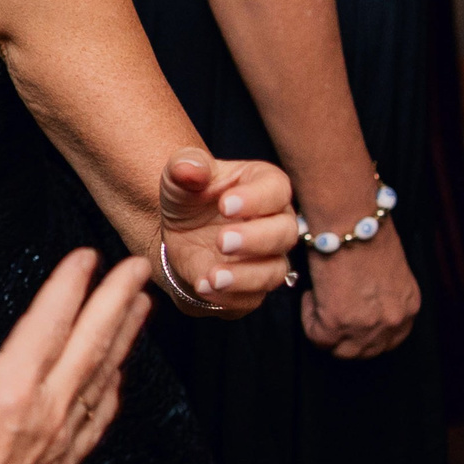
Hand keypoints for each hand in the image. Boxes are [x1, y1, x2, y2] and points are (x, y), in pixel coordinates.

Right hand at [0, 250, 149, 463]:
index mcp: (10, 390)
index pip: (50, 321)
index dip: (70, 284)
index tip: (87, 256)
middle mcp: (46, 411)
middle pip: (92, 343)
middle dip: (117, 300)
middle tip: (137, 267)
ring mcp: (62, 440)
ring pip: (103, 376)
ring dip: (124, 336)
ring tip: (141, 305)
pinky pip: (99, 417)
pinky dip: (112, 386)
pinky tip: (118, 373)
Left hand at [155, 149, 297, 315]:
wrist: (179, 236)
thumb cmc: (189, 198)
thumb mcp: (179, 177)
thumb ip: (185, 166)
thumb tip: (191, 168)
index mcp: (264, 186)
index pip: (276, 190)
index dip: (256, 199)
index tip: (226, 205)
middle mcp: (276, 223)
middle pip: (284, 233)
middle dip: (255, 239)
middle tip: (222, 241)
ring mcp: (268, 258)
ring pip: (274, 271)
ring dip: (245, 276)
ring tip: (213, 276)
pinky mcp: (253, 288)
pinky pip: (252, 298)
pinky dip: (228, 297)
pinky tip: (203, 287)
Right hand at [299, 222, 419, 358]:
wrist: (349, 221)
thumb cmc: (365, 231)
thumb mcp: (389, 268)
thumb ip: (382, 293)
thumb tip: (358, 302)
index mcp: (409, 305)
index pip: (391, 339)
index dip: (366, 332)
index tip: (351, 320)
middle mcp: (392, 321)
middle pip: (366, 352)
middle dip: (345, 337)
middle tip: (329, 314)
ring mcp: (366, 326)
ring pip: (341, 352)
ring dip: (326, 331)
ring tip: (320, 300)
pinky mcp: (337, 323)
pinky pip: (316, 336)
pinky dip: (309, 315)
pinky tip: (313, 292)